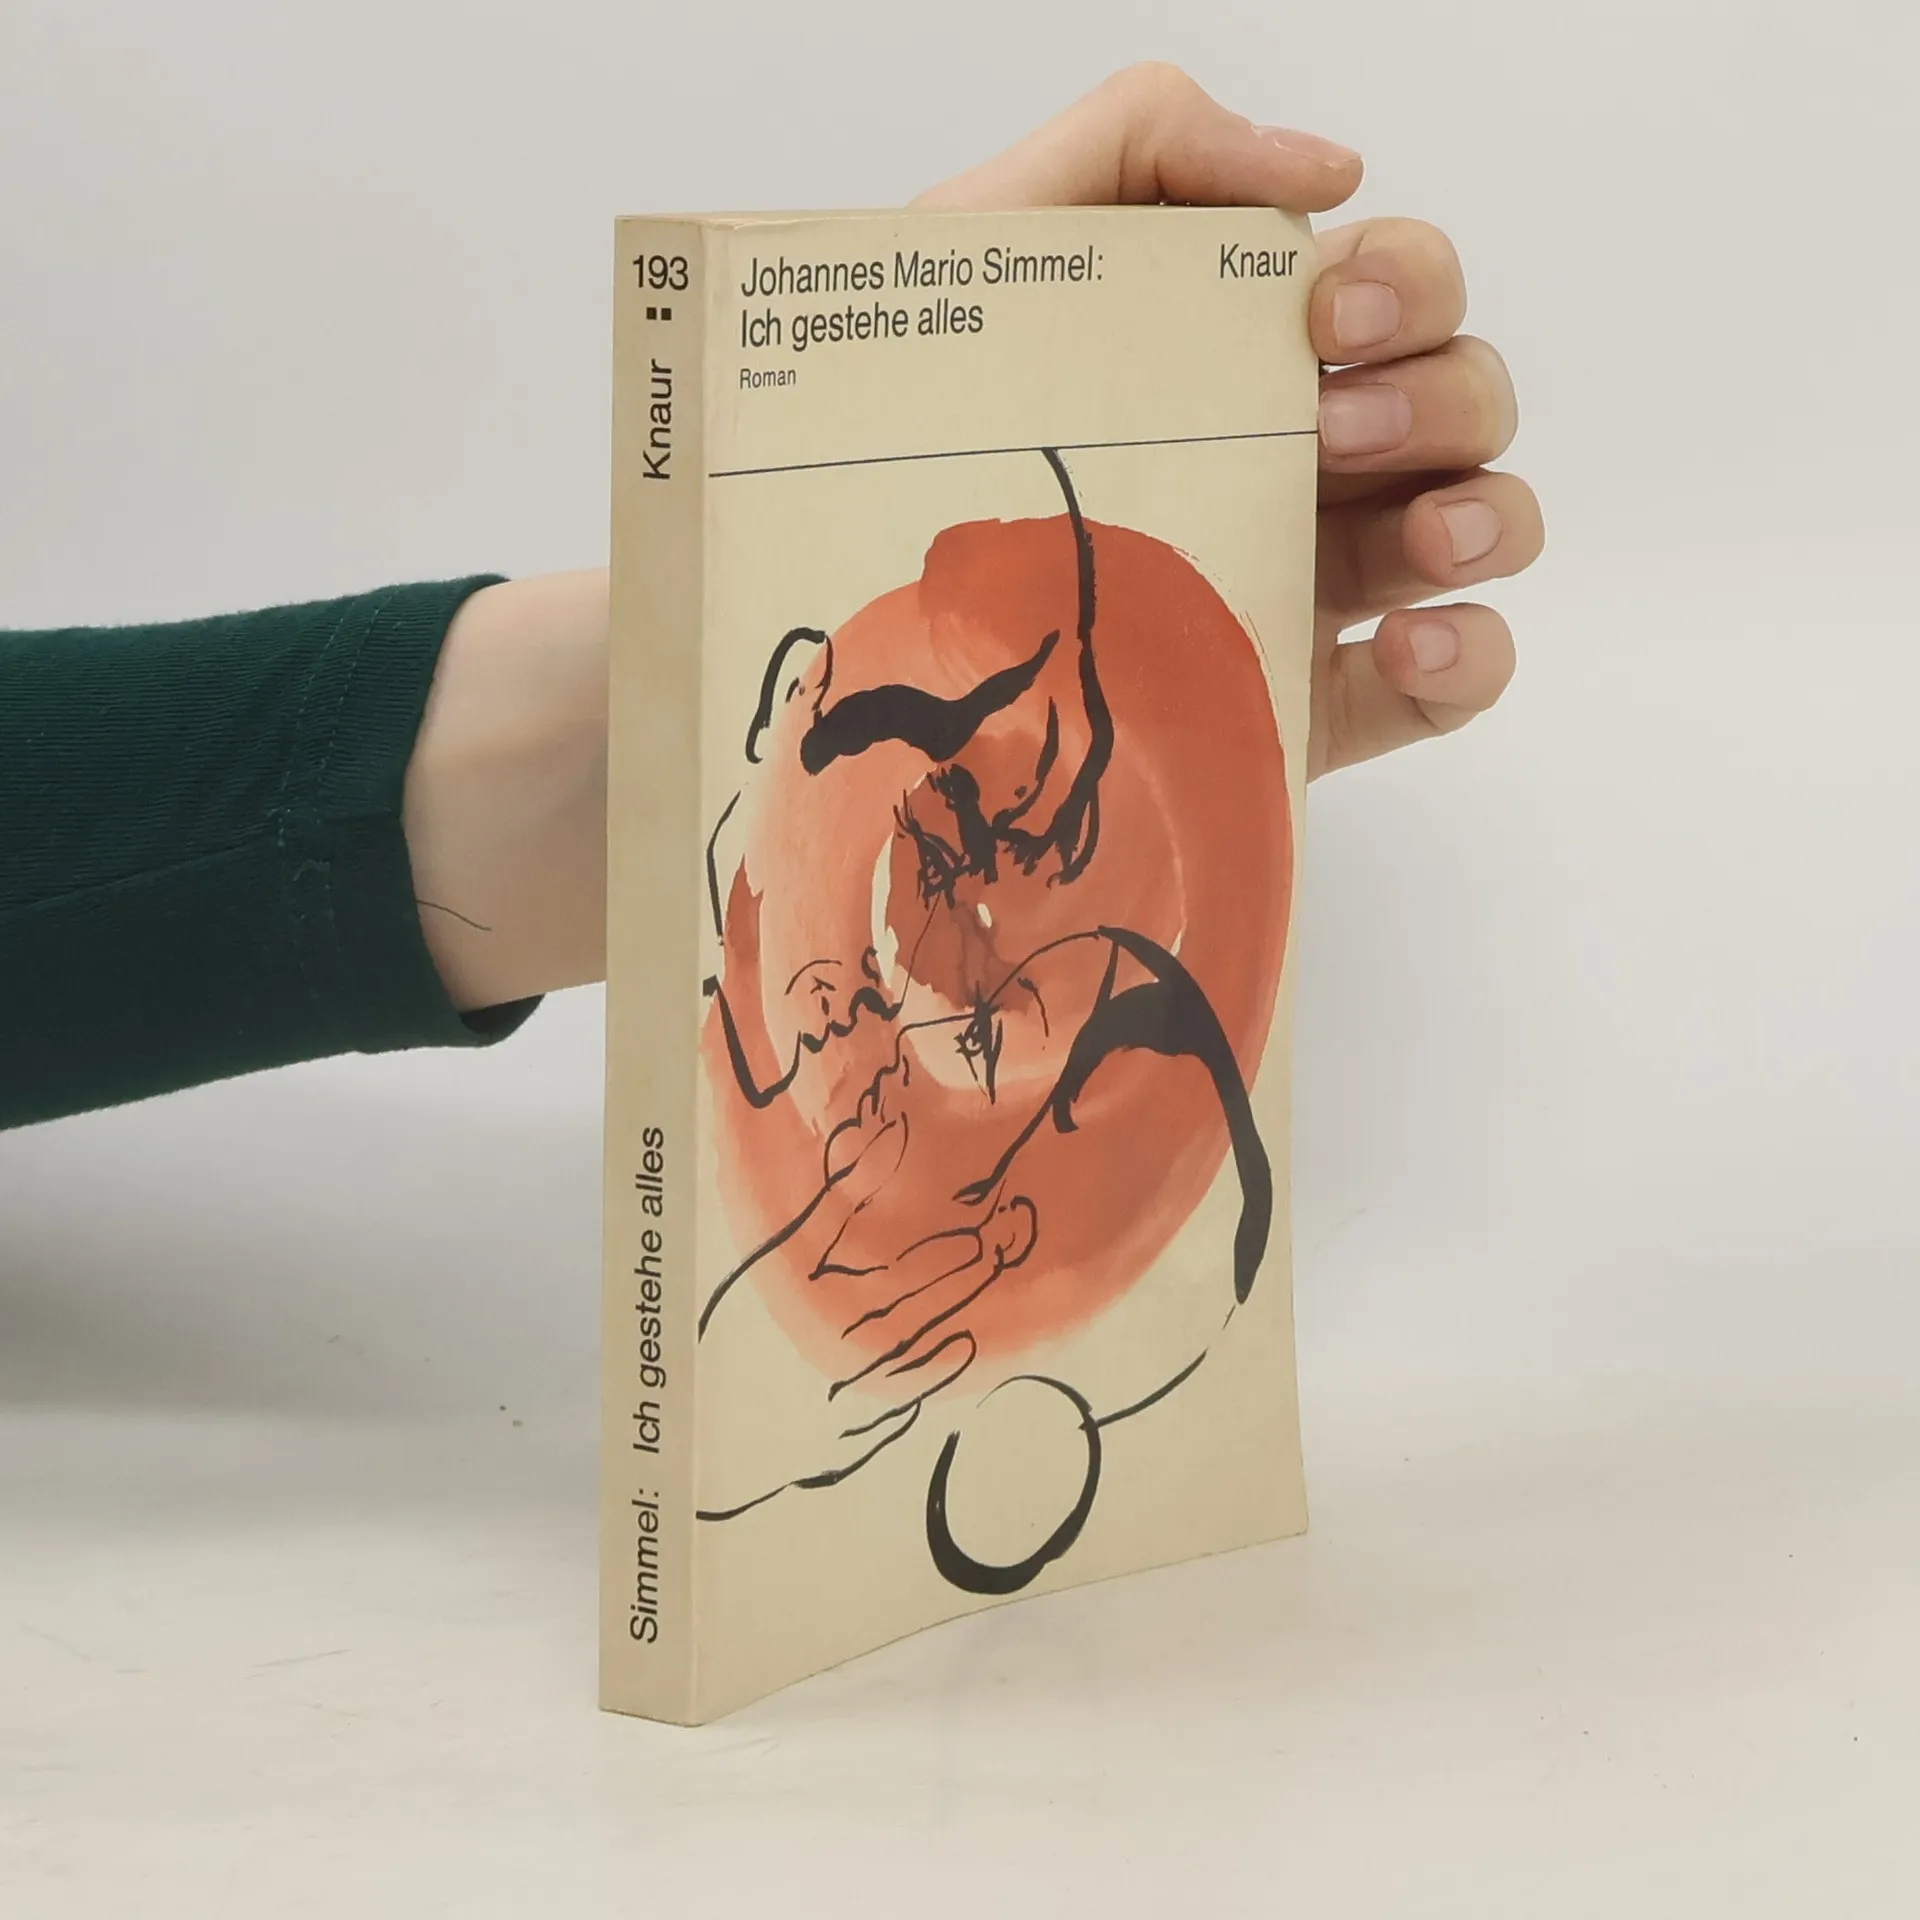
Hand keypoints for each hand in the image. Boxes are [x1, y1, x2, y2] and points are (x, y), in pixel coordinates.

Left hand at [914, 63, 1545, 777]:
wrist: (862, 627)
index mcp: (1243, 355)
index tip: (1325, 321)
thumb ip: (1138, 143)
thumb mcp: (995, 239)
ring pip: (1477, 526)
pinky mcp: (1307, 706)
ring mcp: (1313, 583)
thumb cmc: (915, 417)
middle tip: (1336, 432)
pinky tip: (1412, 643)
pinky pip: (1450, 681)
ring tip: (1419, 543)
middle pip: (1457, 398)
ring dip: (1486, 516)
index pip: (1393, 289)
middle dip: (1439, 397)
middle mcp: (1298, 461)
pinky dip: (1469, 656)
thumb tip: (1328, 171)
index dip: (1403, 284)